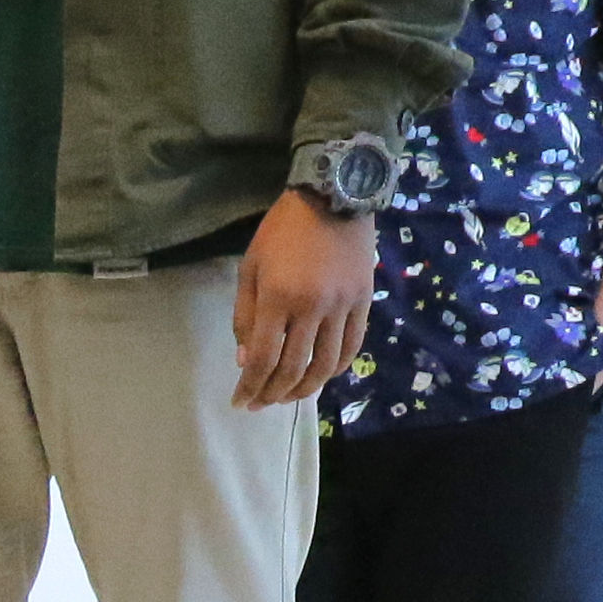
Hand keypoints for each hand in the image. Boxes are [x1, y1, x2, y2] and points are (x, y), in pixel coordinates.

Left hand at [232, 193, 374, 408]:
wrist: (334, 197)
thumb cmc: (282, 232)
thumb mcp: (250, 269)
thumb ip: (245, 317)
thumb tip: (246, 361)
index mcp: (278, 299)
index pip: (262, 360)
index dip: (249, 387)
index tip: (239, 402)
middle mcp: (312, 308)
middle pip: (293, 369)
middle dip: (272, 394)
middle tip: (259, 404)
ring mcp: (342, 306)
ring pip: (324, 365)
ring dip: (304, 389)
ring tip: (287, 397)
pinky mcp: (363, 302)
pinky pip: (351, 348)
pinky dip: (334, 369)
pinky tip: (319, 376)